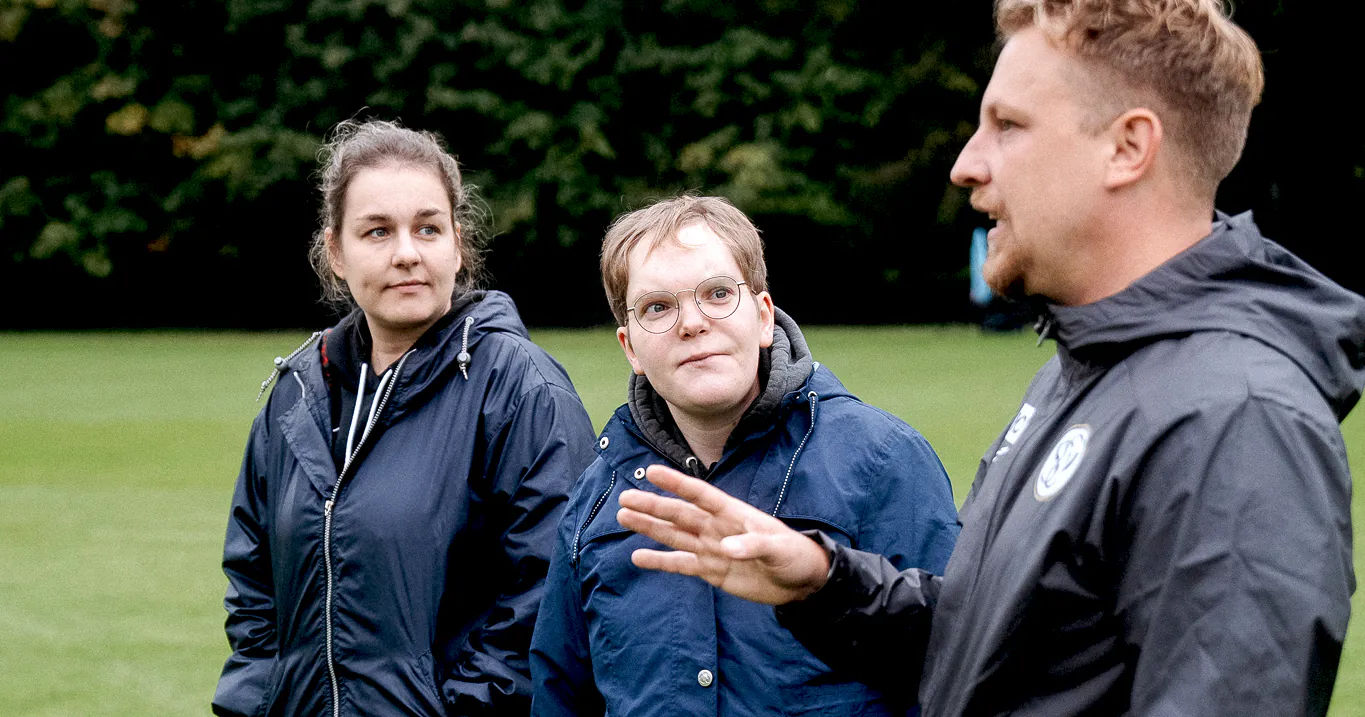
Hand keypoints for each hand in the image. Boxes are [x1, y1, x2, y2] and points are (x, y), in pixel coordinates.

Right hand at [616, 464, 830, 604]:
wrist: (800, 580)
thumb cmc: (793, 554)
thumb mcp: (778, 548)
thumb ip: (753, 545)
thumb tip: (725, 548)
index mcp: (732, 513)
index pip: (701, 494)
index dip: (677, 483)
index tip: (653, 471)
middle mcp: (716, 528)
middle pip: (679, 515)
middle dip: (652, 507)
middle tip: (624, 499)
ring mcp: (711, 548)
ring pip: (674, 536)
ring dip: (650, 527)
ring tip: (624, 517)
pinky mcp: (711, 570)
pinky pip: (681, 564)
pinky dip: (659, 562)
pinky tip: (638, 557)